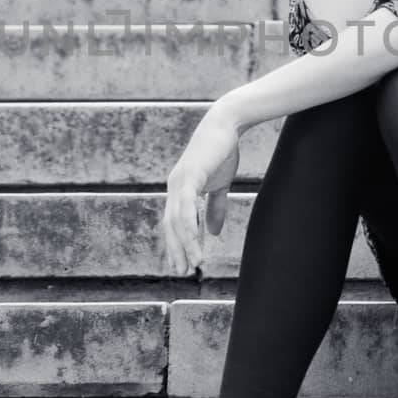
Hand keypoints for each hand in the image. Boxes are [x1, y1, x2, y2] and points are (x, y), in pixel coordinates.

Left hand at [161, 103, 241, 275]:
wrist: (226, 125)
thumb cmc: (222, 151)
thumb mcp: (220, 184)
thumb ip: (214, 208)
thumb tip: (214, 232)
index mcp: (179, 190)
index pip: (173, 223)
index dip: (177, 243)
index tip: (182, 264)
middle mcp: (174, 187)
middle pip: (170, 226)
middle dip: (176, 249)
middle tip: (183, 271)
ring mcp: (179, 182)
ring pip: (178, 221)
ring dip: (186, 244)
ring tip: (195, 264)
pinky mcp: (189, 177)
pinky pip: (186, 208)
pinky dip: (191, 227)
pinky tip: (195, 242)